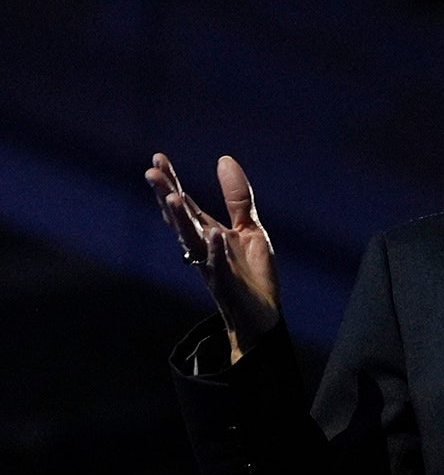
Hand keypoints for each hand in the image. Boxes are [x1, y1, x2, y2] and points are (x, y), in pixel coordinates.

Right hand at [145, 153, 280, 362]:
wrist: (261, 316)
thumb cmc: (251, 273)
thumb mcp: (249, 228)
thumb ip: (236, 197)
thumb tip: (224, 159)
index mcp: (207, 233)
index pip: (186, 204)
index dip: (172, 182)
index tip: (157, 159)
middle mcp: (203, 249)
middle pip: (181, 219)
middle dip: (167, 196)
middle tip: (151, 173)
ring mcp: (213, 267)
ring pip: (192, 242)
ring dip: (182, 221)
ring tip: (174, 198)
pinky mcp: (228, 284)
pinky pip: (219, 266)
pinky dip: (216, 251)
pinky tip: (213, 234)